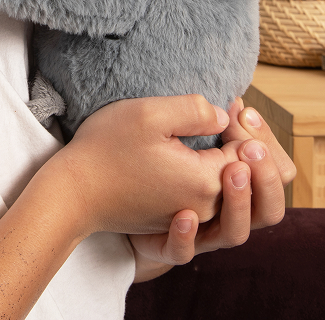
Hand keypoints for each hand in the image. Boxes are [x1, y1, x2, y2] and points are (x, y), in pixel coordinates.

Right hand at [52, 94, 235, 236]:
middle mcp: (205, 208)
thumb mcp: (151, 114)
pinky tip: (194, 153)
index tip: (227, 104)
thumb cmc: (106, 149)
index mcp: (205, 182)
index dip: (243, 125)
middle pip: (247, 177)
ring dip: (231, 161)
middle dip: (246, 144)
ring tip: (219, 131)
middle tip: (231, 113)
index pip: (251, 153)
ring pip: (229, 189)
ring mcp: (189, 218)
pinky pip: (207, 198)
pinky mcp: (173, 220)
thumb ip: (196, 110)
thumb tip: (225, 116)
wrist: (72, 193)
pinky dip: (210, 175)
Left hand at [127, 97, 293, 275]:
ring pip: (234, 233)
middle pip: (269, 209)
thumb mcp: (188, 133)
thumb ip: (214, 122)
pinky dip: (185, 236)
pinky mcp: (168, 246)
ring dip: (237, 204)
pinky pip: (183, 251)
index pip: (278, 172)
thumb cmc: (159, 158)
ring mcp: (201, 233)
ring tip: (230, 172)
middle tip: (250, 149)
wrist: (118, 194)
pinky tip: (183, 214)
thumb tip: (235, 105)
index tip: (242, 114)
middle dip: (266, 179)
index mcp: (241, 184)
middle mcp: (228, 213)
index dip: (267, 144)